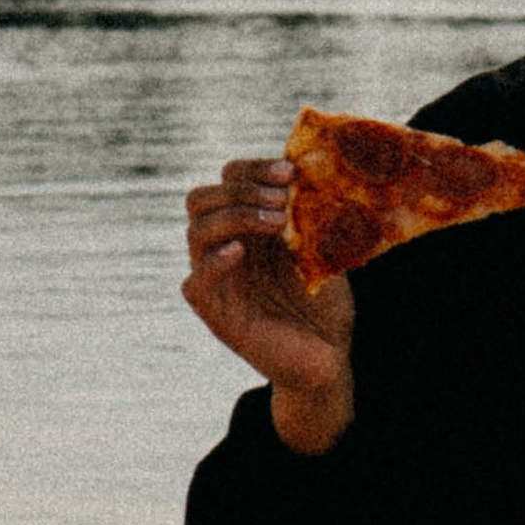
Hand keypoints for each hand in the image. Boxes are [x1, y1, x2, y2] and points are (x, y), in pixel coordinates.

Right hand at [182, 157, 355, 452]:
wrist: (329, 356)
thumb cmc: (325, 302)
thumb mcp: (322, 250)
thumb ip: (310, 215)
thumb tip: (315, 170)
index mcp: (247, 227)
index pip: (228, 179)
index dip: (252, 169)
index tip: (289, 171)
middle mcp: (226, 246)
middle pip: (201, 199)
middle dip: (240, 189)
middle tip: (280, 198)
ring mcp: (217, 279)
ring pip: (196, 232)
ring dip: (235, 217)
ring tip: (277, 222)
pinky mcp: (215, 312)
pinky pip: (195, 282)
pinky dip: (214, 262)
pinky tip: (240, 252)